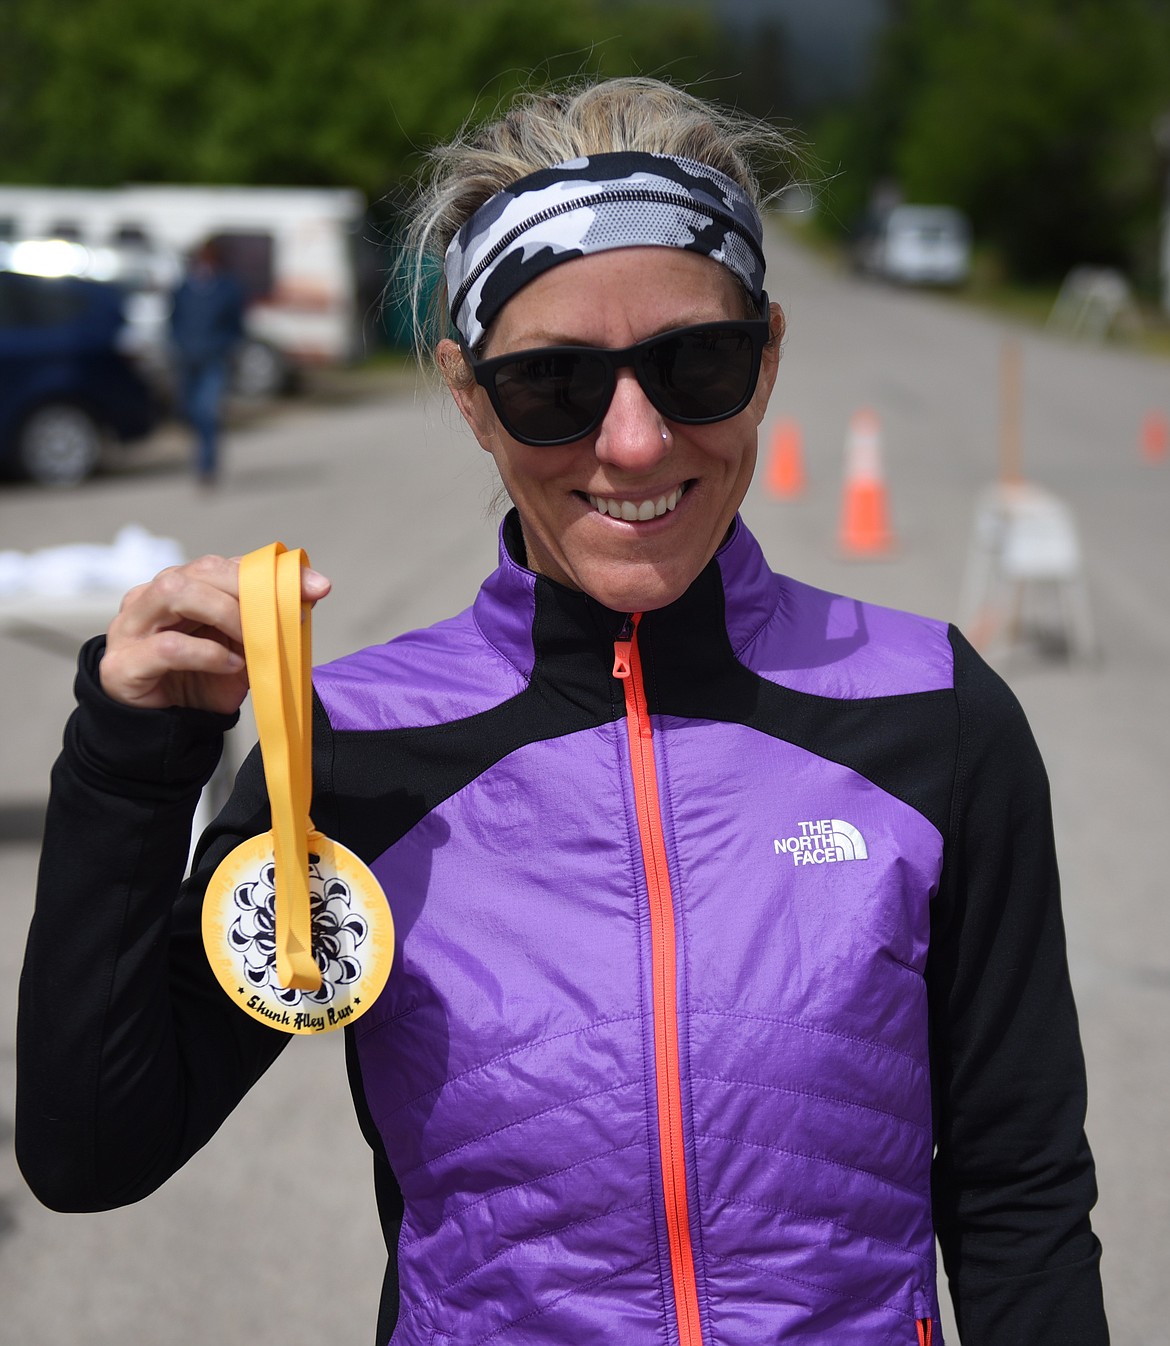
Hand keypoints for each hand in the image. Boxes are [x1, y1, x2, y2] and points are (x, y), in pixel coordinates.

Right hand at [99, 554, 331, 713]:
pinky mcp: (123, 663)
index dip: (272, 574)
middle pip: (199, 572)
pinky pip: (166, 647)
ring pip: (174, 593)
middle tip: (282, 616)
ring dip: (225, 613)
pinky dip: (206, 654)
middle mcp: (152, 598)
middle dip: (249, 590)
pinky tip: (230, 665)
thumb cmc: (201, 681)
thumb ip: (267, 620)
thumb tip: (312, 593)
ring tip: (252, 641)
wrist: (163, 727)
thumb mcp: (243, 649)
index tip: (316, 588)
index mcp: (182, 587)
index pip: (225, 565)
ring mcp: (132, 627)